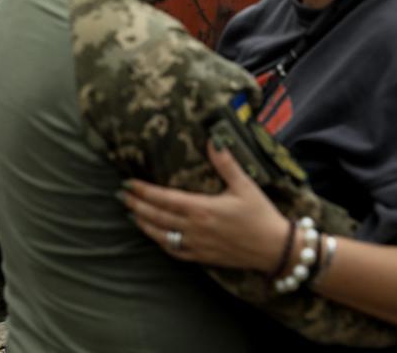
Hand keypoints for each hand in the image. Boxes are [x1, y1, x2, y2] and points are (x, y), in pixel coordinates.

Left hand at [120, 140, 290, 272]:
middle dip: (136, 205)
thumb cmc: (261, 215)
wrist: (275, 249)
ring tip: (131, 212)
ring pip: (161, 235)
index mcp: (202, 208)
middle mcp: (195, 228)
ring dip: (143, 224)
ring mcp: (197, 245)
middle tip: (121, 195)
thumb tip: (213, 139)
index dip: (144, 191)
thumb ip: (225, 163)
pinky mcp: (203, 257)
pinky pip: (175, 251)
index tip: (129, 183)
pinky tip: (154, 236)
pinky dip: (161, 242)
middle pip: (156, 216)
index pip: (164, 198)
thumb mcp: (244, 185)